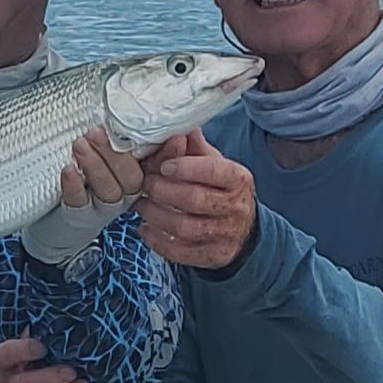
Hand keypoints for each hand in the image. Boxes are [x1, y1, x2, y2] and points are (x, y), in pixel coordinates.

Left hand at [21, 127, 145, 264]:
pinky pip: (80, 201)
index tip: (151, 133)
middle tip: (95, 133)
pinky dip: (74, 185)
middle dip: (114, 154)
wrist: (63, 225)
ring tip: (79, 145)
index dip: (158, 150)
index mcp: (137, 176)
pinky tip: (67, 169)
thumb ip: (117, 141)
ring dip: (94, 164)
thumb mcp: (106, 160)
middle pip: (131, 177)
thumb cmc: (87, 180)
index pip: (154, 163)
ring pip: (109, 189)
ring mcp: (105, 208)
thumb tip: (120, 106)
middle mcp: (126, 194)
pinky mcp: (82, 217)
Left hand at [136, 128, 256, 268]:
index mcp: (237, 178)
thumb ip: (193, 147)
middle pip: (195, 199)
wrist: (243, 229)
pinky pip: (181, 253)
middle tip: (144, 183)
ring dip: (155, 215)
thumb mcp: (214, 163)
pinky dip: (158, 242)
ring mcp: (224, 234)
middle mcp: (235, 207)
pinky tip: (146, 228)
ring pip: (184, 228)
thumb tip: (174, 127)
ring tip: (140, 204)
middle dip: (163, 190)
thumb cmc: (220, 188)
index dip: (186, 168)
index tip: (164, 165)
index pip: (214, 171)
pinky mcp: (212, 256)